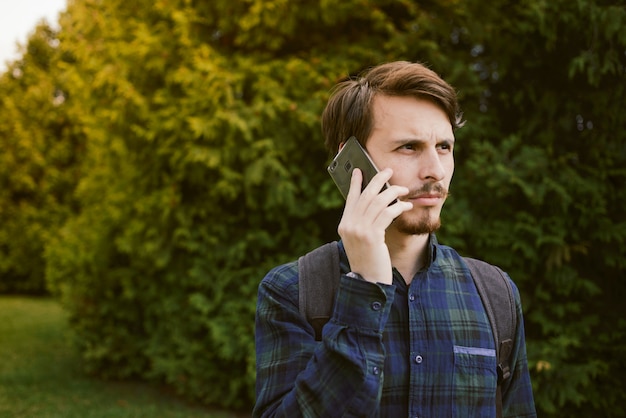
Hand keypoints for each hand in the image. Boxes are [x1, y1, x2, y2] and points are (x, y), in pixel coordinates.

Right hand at [338, 168, 412, 284]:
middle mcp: (349, 225)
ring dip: (393, 192)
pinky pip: (388, 213)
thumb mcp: (361, 240)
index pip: (350, 199)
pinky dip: (399, 207)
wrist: (368, 281)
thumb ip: (363, 223)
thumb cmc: (369, 260)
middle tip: (388, 170)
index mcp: (345, 225)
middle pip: (365, 195)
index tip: (359, 170)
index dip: (355, 183)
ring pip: (378, 202)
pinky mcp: (372, 236)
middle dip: (377, 180)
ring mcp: (359, 230)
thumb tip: (376, 203)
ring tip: (403, 190)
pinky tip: (406, 206)